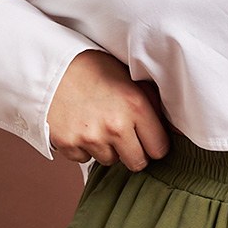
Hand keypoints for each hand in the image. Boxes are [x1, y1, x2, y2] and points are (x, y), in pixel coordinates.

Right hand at [47, 50, 170, 170]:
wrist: (50, 65)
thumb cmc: (93, 68)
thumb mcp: (129, 77)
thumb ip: (151, 102)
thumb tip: (177, 128)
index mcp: (136, 106)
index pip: (159, 149)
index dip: (154, 144)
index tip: (148, 138)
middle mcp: (115, 125)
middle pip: (137, 163)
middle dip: (133, 151)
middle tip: (124, 135)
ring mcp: (90, 137)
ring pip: (110, 160)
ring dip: (107, 148)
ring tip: (97, 123)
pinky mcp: (68, 144)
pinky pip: (84, 159)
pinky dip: (83, 147)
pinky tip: (80, 125)